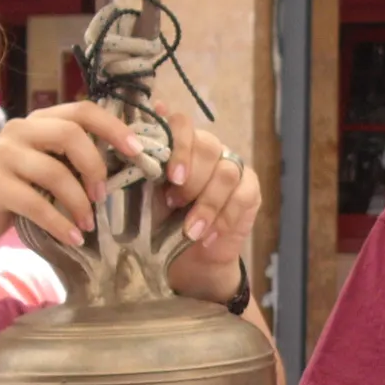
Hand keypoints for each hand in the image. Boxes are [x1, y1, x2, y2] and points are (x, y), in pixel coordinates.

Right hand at [0, 101, 146, 250]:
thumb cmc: (13, 194)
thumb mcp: (44, 169)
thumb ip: (71, 159)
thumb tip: (124, 165)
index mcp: (37, 122)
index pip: (82, 110)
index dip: (113, 127)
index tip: (138, 151)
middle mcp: (18, 130)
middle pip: (70, 134)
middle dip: (95, 167)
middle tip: (102, 196)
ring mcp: (3, 155)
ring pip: (56, 172)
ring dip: (79, 203)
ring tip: (87, 224)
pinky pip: (37, 204)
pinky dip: (60, 224)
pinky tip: (74, 237)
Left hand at [160, 121, 264, 302]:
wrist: (187, 259)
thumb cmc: (163, 223)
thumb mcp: (146, 196)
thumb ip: (143, 167)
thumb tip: (134, 135)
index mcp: (181, 145)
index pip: (183, 124)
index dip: (180, 146)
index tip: (171, 177)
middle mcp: (209, 150)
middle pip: (208, 147)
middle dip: (191, 180)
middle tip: (175, 204)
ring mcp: (233, 168)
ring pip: (226, 173)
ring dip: (207, 205)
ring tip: (190, 230)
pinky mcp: (250, 190)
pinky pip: (242, 196)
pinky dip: (224, 218)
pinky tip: (208, 236)